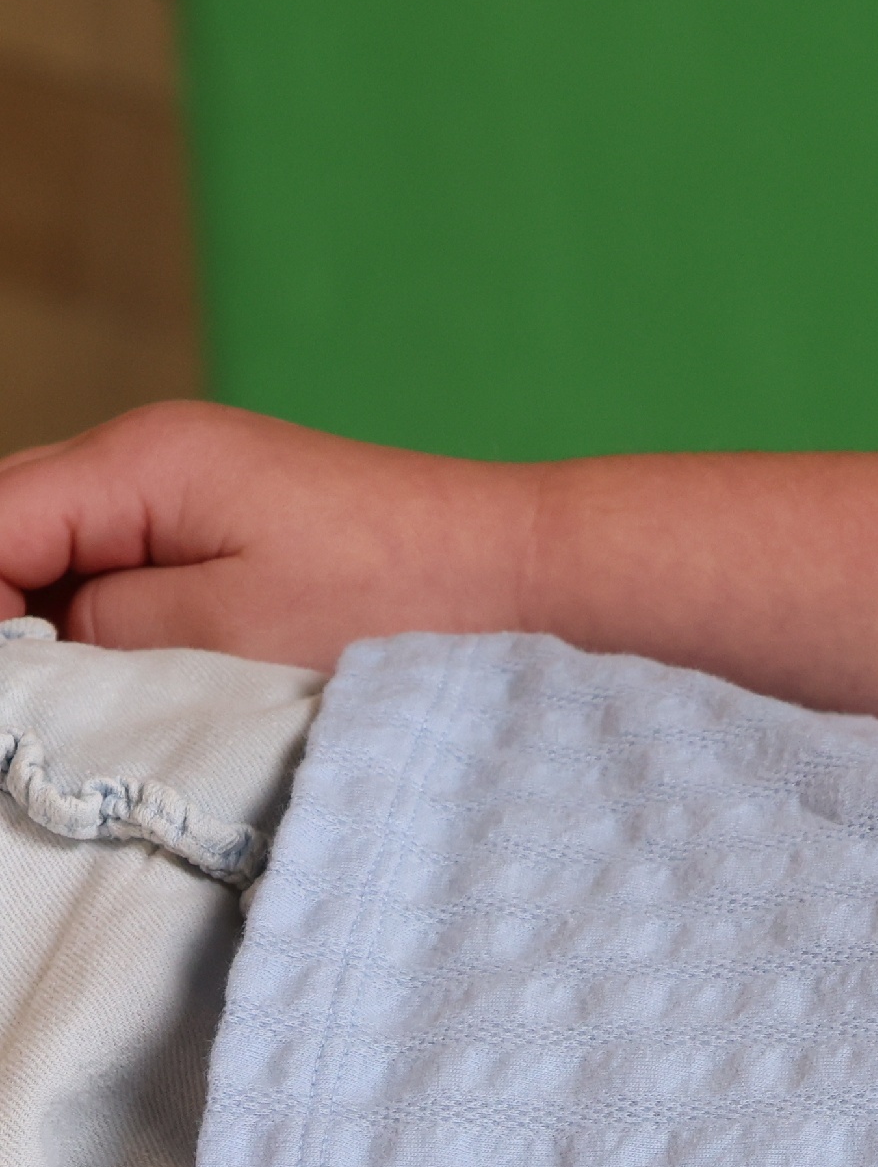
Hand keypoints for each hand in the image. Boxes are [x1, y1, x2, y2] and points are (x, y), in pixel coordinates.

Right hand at [0, 400, 541, 669]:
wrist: (534, 581)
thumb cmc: (403, 605)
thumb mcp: (224, 633)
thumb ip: (99, 631)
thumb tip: (25, 648)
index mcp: (138, 461)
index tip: (13, 703)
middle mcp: (150, 455)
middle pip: (11, 529)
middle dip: (7, 618)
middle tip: (37, 711)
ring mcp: (192, 489)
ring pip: (63, 554)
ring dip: (56, 625)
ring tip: (84, 706)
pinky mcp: (234, 530)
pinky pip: (128, 570)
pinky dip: (113, 624)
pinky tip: (141, 682)